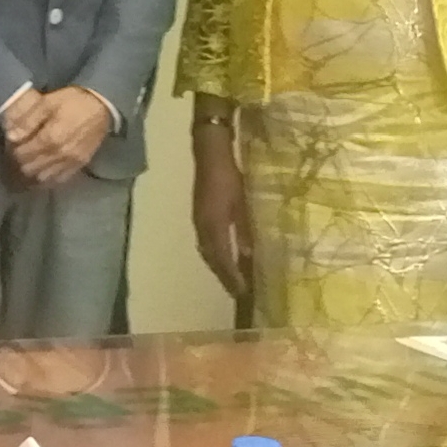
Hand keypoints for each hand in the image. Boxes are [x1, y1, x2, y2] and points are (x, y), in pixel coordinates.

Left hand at [0, 88, 107, 188]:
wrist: (102, 106)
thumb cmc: (72, 101)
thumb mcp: (47, 102)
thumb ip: (28, 120)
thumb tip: (11, 137)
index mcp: (50, 138)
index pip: (22, 155)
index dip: (12, 152)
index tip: (9, 145)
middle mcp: (59, 155)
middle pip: (30, 169)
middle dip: (18, 164)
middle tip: (15, 155)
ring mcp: (70, 163)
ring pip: (42, 179)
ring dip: (30, 174)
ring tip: (25, 165)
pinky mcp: (79, 166)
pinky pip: (58, 180)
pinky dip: (46, 180)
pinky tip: (40, 173)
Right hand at [191, 113, 253, 310]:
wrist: (209, 154)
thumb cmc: (229, 176)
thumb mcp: (242, 202)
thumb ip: (245, 229)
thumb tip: (248, 255)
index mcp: (213, 226)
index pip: (222, 259)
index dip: (232, 277)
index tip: (242, 292)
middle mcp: (202, 228)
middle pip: (212, 259)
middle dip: (224, 276)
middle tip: (237, 291)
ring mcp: (198, 221)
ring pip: (207, 252)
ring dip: (218, 266)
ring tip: (231, 278)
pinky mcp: (199, 215)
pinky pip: (205, 242)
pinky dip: (214, 254)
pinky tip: (222, 254)